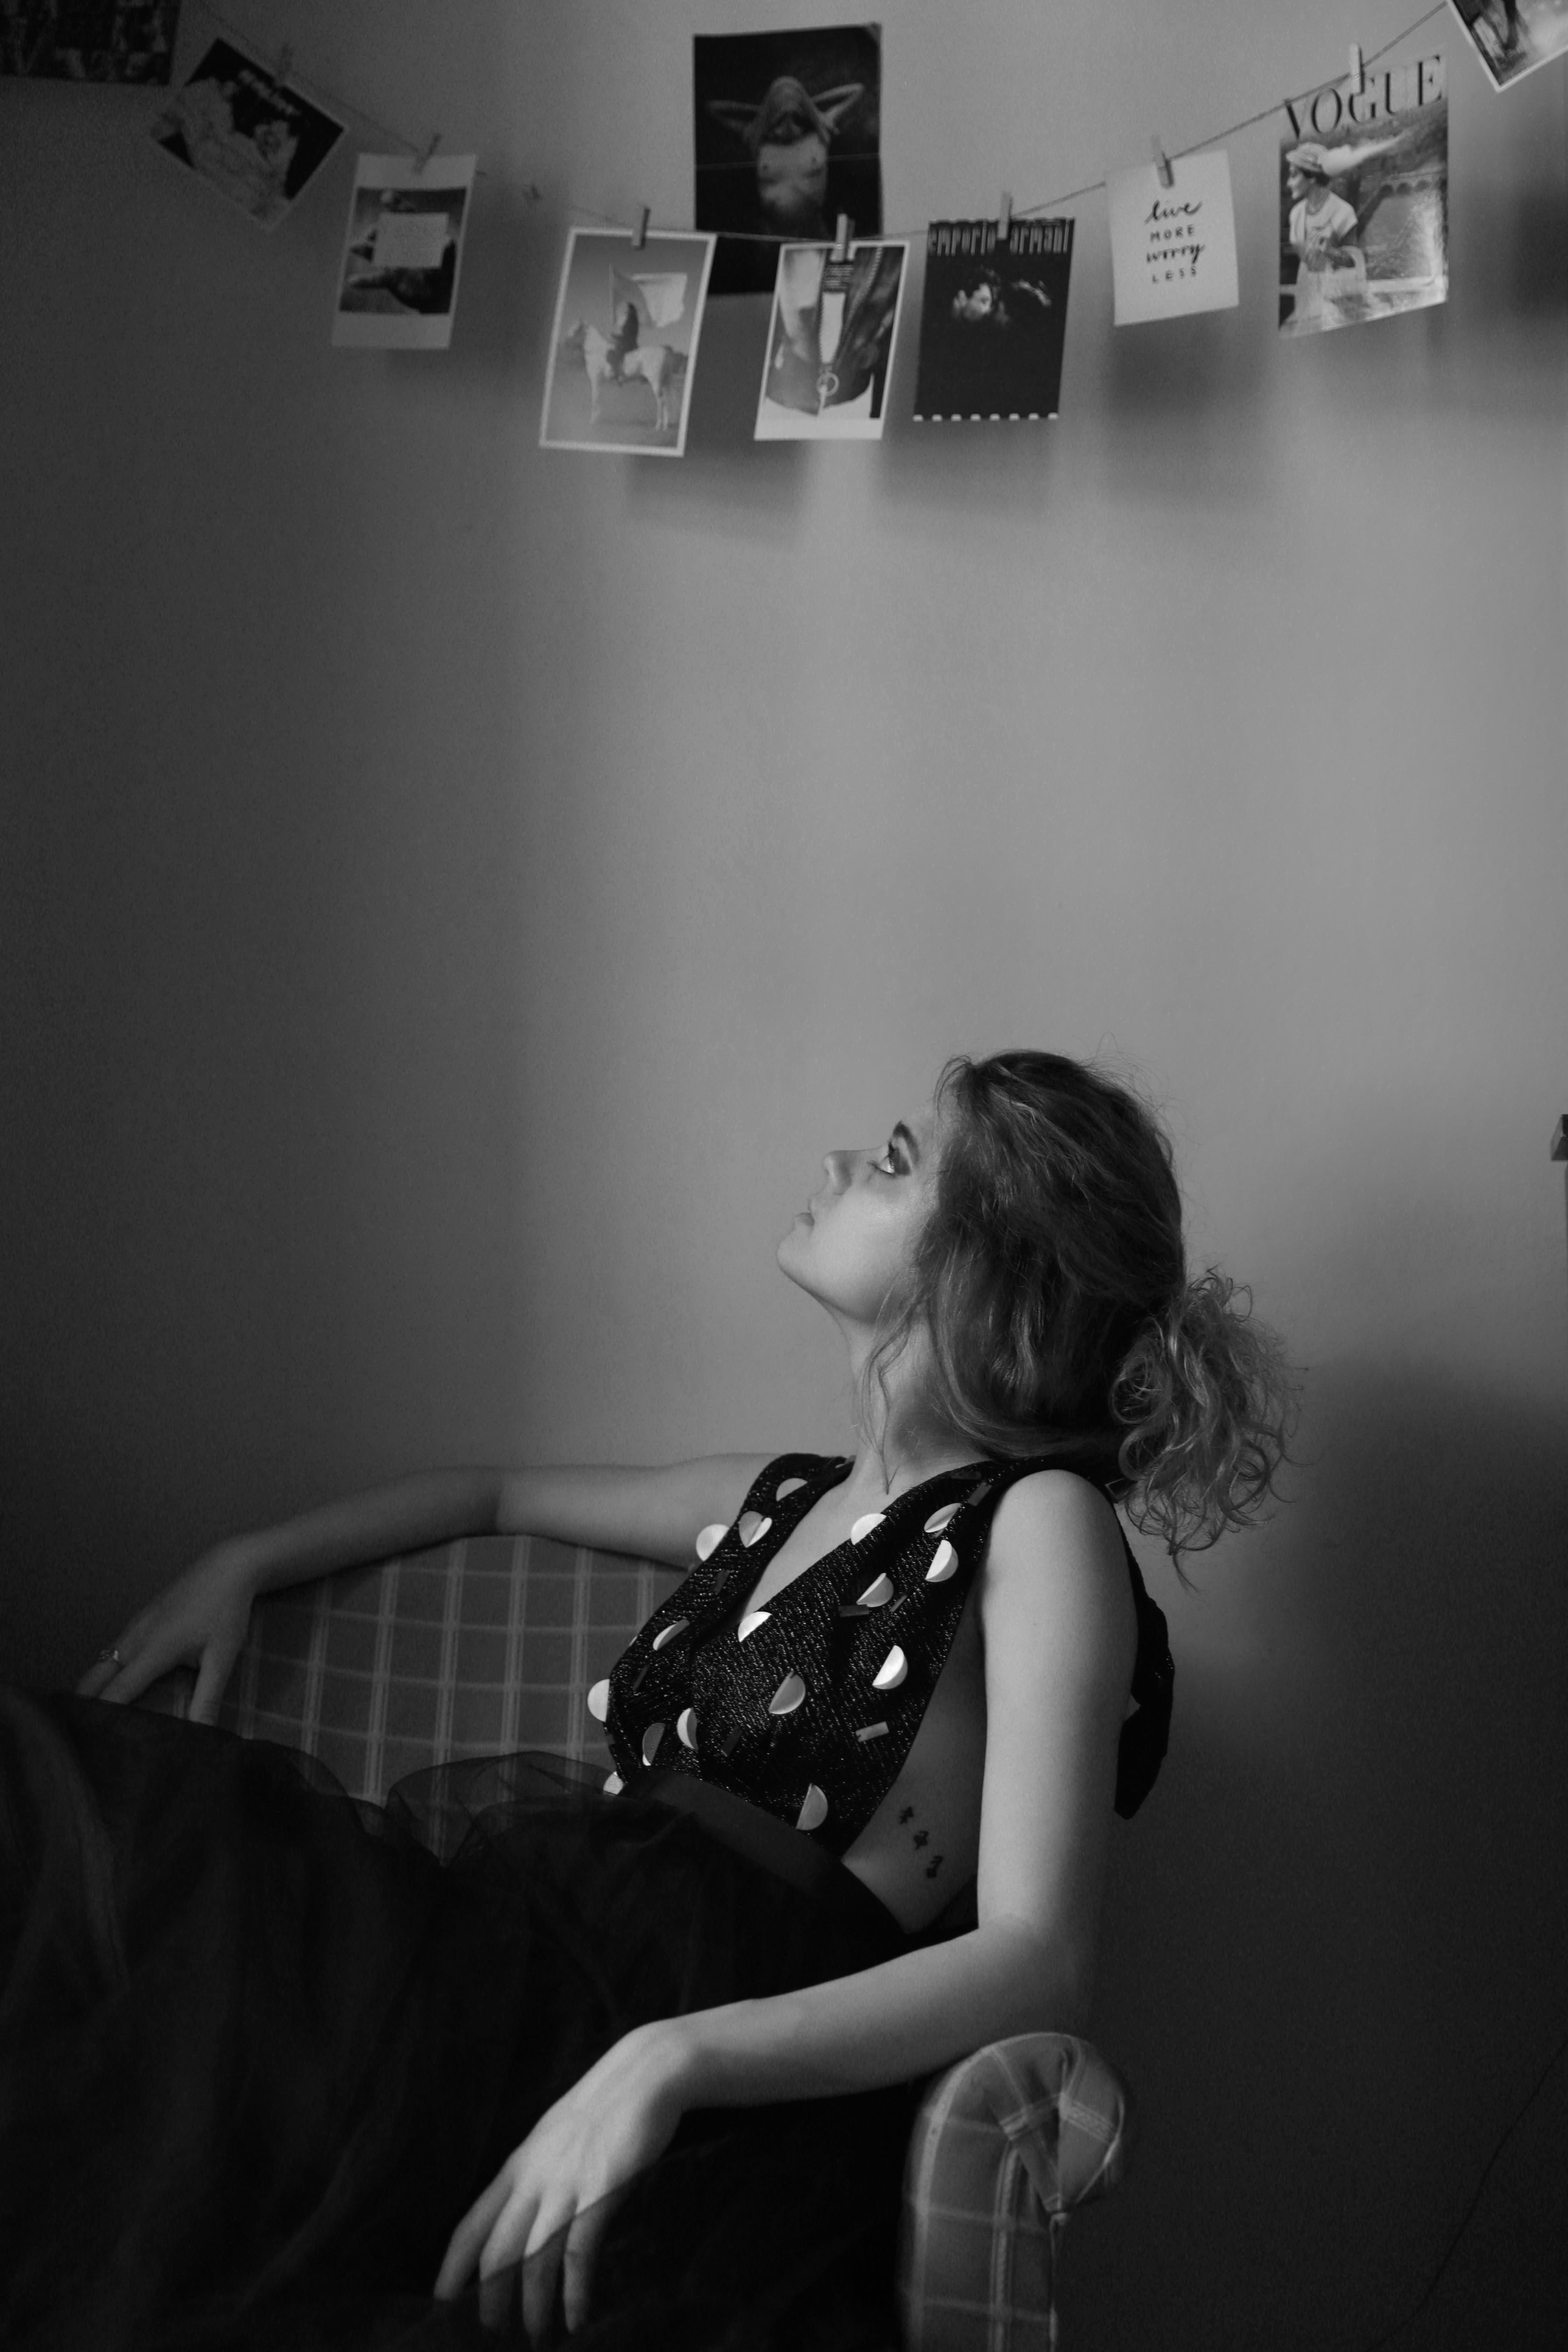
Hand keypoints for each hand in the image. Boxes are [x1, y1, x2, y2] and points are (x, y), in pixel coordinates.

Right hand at [74, 1541, 258, 1723]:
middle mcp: (136, 1637)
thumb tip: (202, 1734)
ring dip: (93, 1687)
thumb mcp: (222, 1657)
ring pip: (102, 1661)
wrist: (228, 1567)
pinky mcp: (141, 1618)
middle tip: (85, 1733)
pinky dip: (106, 1669)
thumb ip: (208, 1697)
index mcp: (153, 1650)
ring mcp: (136, 1625)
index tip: (95, 1741)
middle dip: (86, 1704)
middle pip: (95, 1677)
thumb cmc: (226, 1612)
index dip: (103, 1717)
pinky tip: (113, 1684)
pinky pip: (114, 1649)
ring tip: (93, 1716)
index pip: (116, 1692)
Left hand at [434, 2020, 691, 2338]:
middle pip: (497, 2250)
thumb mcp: (556, 2139)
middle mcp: (535, 2178)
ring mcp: (567, 2184)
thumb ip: (538, 2174)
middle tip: (491, 2336)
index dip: (452, 2266)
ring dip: (532, 2306)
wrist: (647, 2073)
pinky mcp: (601, 2190)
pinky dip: (575, 2291)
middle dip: (490, 2300)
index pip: (471, 2224)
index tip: (439, 2300)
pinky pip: (579, 2252)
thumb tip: (524, 2214)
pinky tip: (577, 2318)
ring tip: (535, 2338)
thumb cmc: (604, 2108)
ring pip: (535, 2258)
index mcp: (519, 2165)